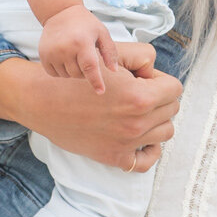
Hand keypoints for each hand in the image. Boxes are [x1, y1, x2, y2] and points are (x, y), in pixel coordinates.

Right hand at [0, 51, 181, 170]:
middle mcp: (137, 123)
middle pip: (172, 109)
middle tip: (137, 93)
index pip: (175, 89)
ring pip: (165, 132)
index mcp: (140, 97)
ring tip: (138, 112)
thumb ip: (144, 59)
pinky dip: (150, 149)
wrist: (42, 101)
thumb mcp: (111, 55)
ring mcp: (128, 143)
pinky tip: (142, 139)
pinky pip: (147, 161)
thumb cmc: (75, 75)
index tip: (144, 79)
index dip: (161, 80)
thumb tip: (156, 77)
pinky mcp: (115, 157)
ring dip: (157, 120)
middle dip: (159, 98)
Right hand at [39, 4, 120, 92]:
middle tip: (85, 56)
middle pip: (78, 74)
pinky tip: (64, 58)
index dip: (96, 81)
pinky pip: (54, 74)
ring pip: (66, 76)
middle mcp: (65, 48)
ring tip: (74, 55)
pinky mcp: (43, 55)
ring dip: (72, 70)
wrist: (60, 13)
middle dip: (84, 71)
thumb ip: (110, 52)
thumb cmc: (84, 23)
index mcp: (82, 42)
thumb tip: (114, 70)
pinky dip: (60, 70)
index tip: (100, 91)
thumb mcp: (102, 33)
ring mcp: (52, 52)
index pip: (90, 67)